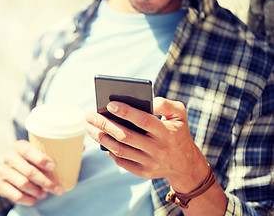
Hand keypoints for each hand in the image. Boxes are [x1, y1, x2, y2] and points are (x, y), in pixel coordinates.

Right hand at [0, 140, 63, 205]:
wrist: (7, 169)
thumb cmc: (30, 160)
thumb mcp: (37, 152)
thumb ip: (54, 152)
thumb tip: (79, 149)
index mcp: (19, 146)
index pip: (29, 151)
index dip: (41, 159)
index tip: (53, 167)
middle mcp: (9, 157)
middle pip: (29, 171)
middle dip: (46, 181)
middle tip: (58, 189)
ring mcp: (1, 171)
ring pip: (23, 184)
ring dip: (38, 191)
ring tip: (45, 194)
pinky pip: (15, 195)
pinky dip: (28, 199)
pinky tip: (34, 199)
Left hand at [86, 97, 208, 192]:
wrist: (185, 164)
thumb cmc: (178, 132)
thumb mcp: (180, 114)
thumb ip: (165, 104)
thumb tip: (146, 101)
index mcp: (167, 133)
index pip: (144, 121)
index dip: (126, 112)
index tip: (109, 104)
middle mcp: (158, 149)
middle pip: (126, 136)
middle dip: (105, 125)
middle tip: (90, 116)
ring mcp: (150, 163)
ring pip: (120, 150)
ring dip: (102, 138)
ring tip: (89, 127)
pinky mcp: (143, 172)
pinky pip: (122, 162)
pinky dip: (110, 151)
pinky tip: (102, 140)